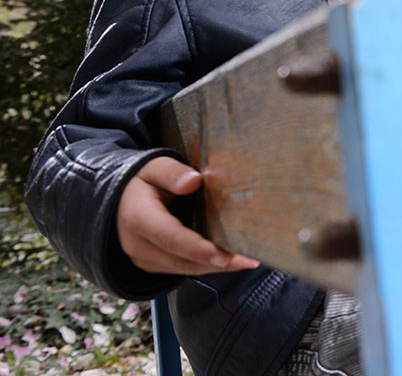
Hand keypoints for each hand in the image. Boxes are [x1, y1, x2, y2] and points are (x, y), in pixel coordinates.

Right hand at [116, 157, 259, 274]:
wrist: (117, 199)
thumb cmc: (141, 181)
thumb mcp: (155, 167)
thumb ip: (173, 173)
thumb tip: (193, 181)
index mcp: (138, 218)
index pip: (173, 239)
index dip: (201, 250)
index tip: (228, 255)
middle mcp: (137, 244)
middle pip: (182, 260)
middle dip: (218, 263)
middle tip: (250, 261)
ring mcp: (143, 258)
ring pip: (184, 268)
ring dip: (215, 267)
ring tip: (245, 261)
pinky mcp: (151, 264)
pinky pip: (181, 268)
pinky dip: (204, 265)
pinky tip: (226, 258)